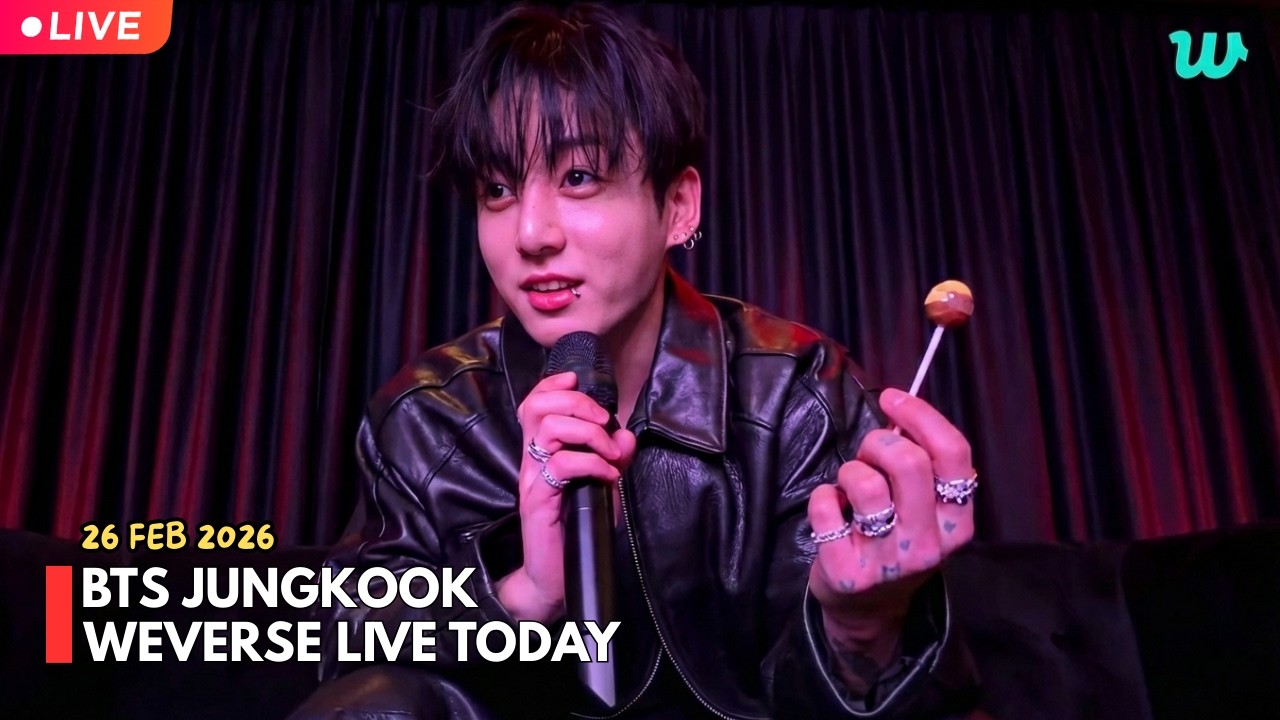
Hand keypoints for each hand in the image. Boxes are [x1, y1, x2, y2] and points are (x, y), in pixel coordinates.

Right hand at [496, 371, 637, 622]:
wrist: (554, 577)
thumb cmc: (577, 530)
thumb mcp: (603, 488)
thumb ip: (614, 459)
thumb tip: (627, 435)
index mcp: (541, 452)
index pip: (535, 403)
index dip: (553, 384)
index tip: (577, 381)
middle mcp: (531, 460)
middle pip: (538, 406)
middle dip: (579, 404)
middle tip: (605, 425)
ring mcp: (532, 479)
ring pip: (550, 429)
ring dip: (589, 434)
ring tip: (610, 455)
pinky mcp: (538, 500)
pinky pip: (563, 465)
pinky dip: (593, 464)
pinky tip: (608, 477)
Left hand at [805, 387, 975, 689]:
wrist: (867, 608)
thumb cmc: (894, 538)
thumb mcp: (924, 509)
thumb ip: (921, 465)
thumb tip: (899, 408)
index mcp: (958, 523)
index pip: (953, 454)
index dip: (921, 415)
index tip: (893, 398)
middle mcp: (930, 545)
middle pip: (909, 462)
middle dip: (879, 442)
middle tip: (869, 454)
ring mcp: (889, 563)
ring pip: (866, 483)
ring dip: (851, 470)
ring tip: (850, 487)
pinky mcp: (848, 574)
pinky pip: (826, 507)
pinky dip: (823, 496)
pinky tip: (832, 512)